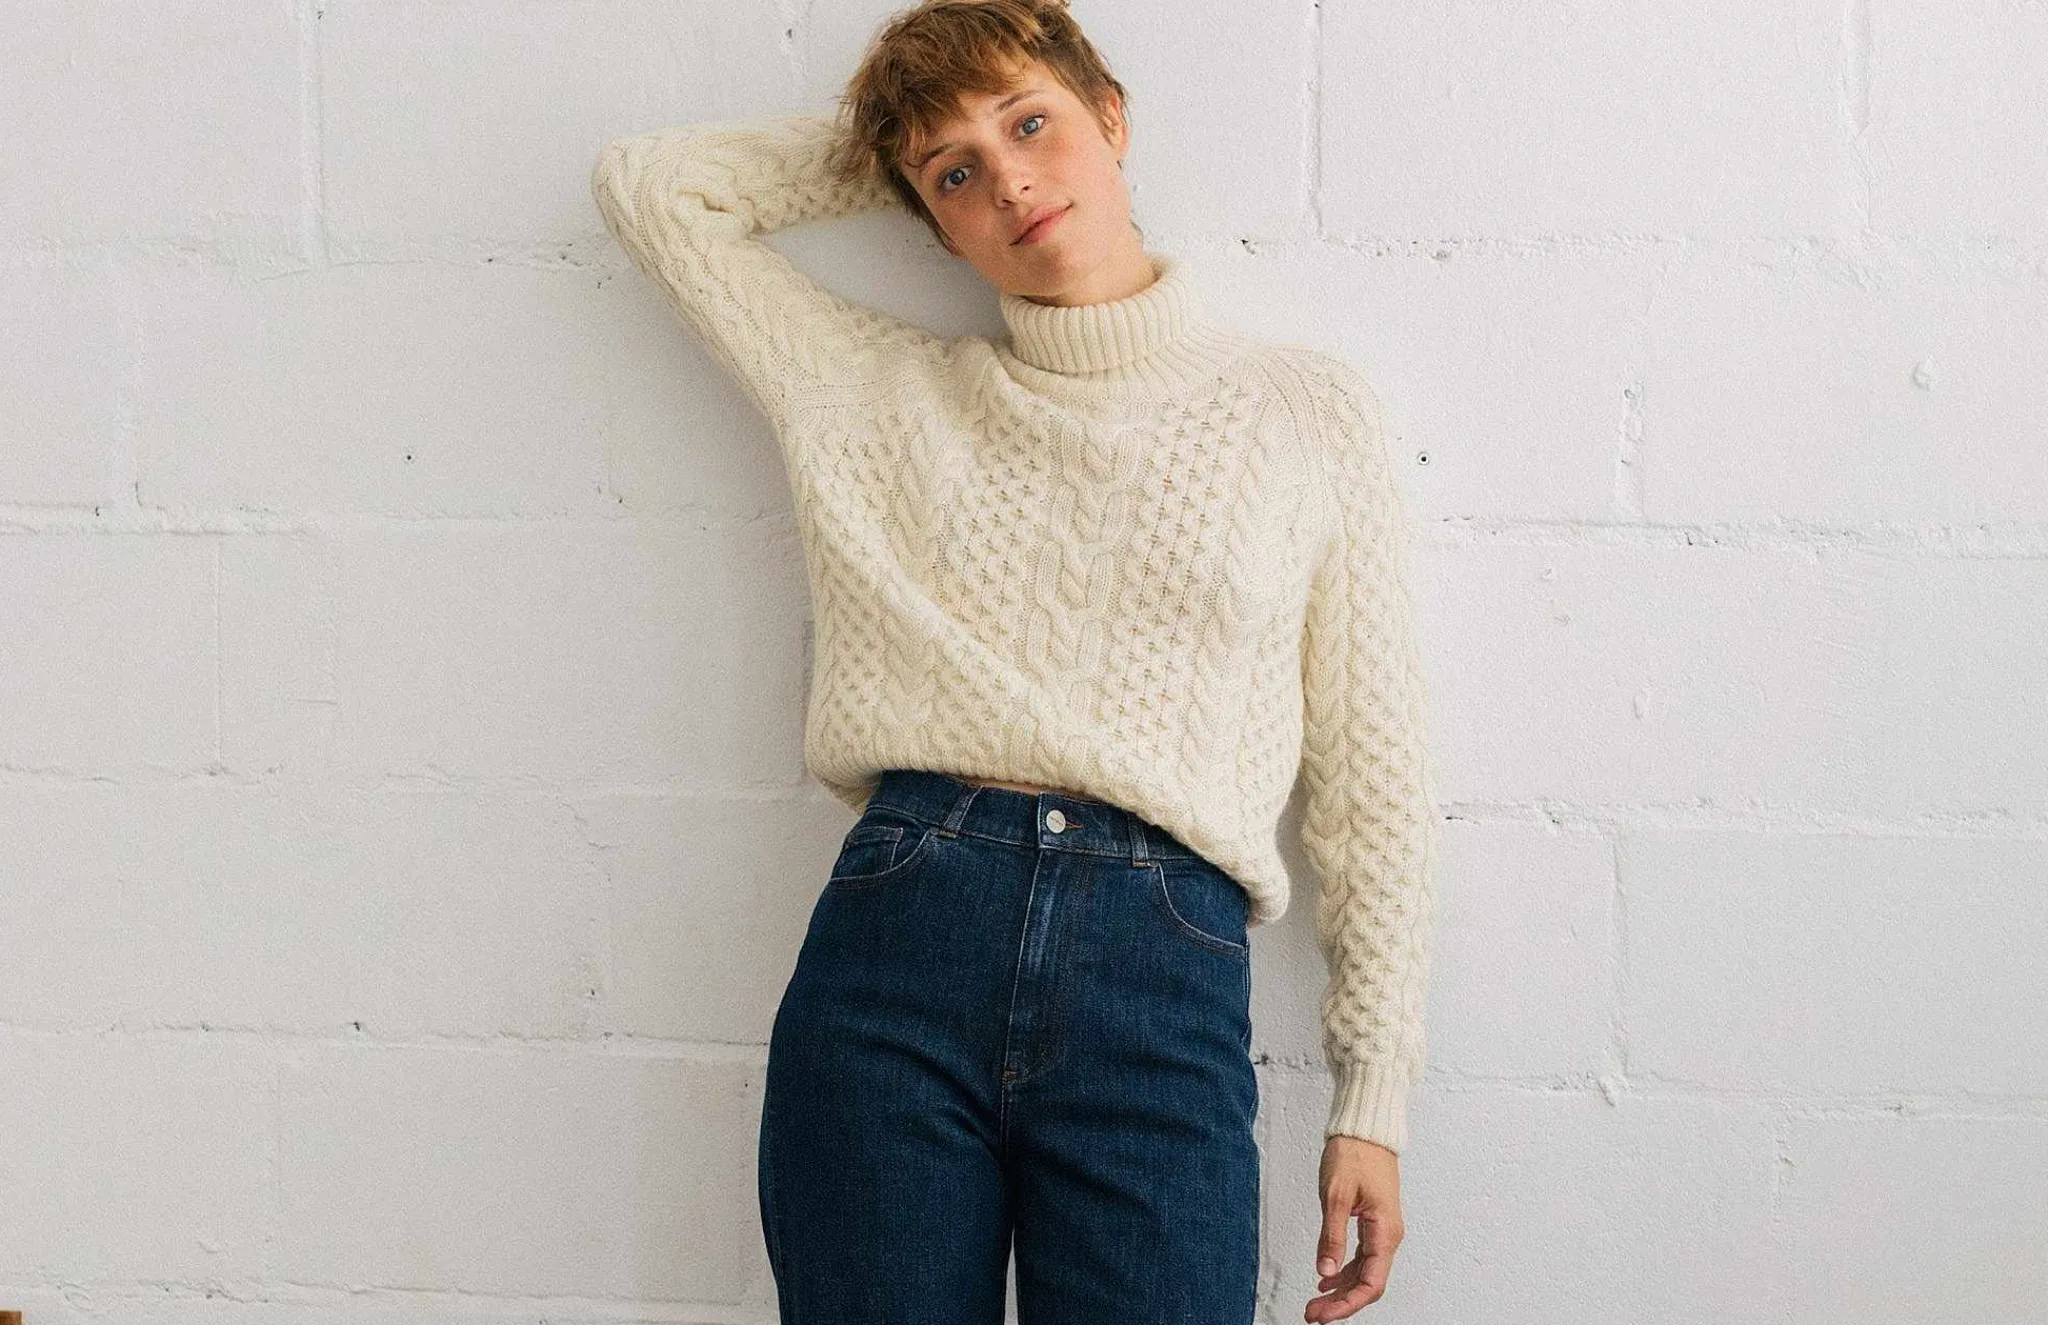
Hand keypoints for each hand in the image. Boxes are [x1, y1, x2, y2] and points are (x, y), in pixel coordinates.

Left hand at [1306, 1134, 1403, 1320]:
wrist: (1366, 1129)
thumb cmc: (1355, 1154)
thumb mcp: (1336, 1196)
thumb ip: (1332, 1236)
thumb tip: (1325, 1269)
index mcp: (1384, 1232)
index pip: (1370, 1284)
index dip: (1346, 1304)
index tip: (1322, 1313)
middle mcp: (1388, 1235)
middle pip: (1368, 1283)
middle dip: (1341, 1302)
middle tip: (1313, 1313)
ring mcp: (1383, 1230)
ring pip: (1365, 1272)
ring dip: (1341, 1289)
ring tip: (1316, 1300)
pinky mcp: (1374, 1223)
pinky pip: (1363, 1257)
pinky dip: (1344, 1270)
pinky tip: (1326, 1276)